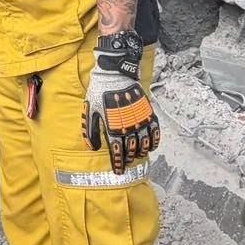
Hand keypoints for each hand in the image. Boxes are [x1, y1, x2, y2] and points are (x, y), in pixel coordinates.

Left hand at [82, 31, 159, 173]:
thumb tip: (92, 147)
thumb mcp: (89, 109)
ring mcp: (140, 118)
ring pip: (144, 142)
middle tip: (125, 165)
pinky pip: (154, 130)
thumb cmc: (99, 91)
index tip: (118, 171)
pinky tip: (151, 146)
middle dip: (128, 159)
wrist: (115, 73)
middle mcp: (128, 124)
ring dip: (140, 152)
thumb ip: (90, 129)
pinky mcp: (147, 112)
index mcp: (113, 125)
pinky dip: (154, 141)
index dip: (118, 162)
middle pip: (131, 148)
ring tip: (136, 156)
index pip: (117, 149)